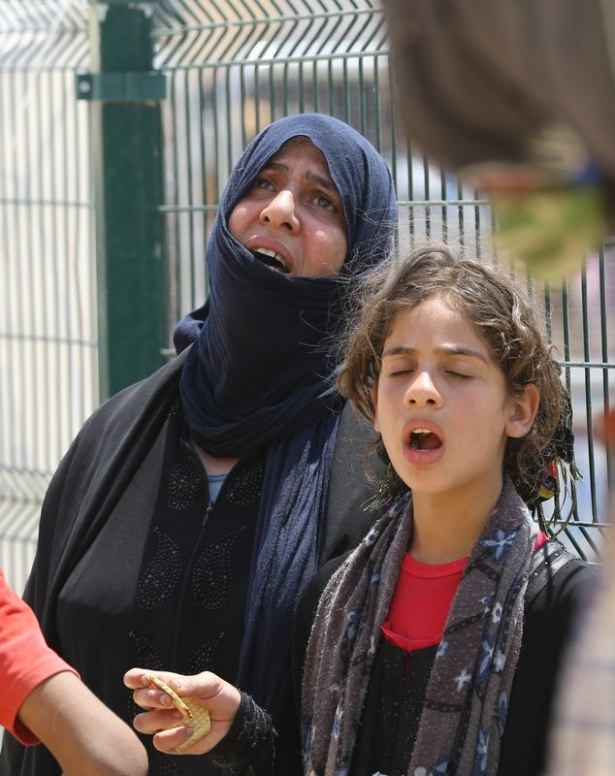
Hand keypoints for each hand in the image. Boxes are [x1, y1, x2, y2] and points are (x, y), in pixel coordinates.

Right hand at [124, 668, 240, 755]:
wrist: (234, 719)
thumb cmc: (219, 696)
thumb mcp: (208, 683)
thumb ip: (188, 683)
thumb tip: (168, 685)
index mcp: (166, 684)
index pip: (137, 679)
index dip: (135, 678)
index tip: (146, 679)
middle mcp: (160, 704)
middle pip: (138, 698)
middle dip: (151, 697)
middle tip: (170, 699)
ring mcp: (163, 723)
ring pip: (142, 722)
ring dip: (160, 718)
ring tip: (182, 714)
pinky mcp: (170, 742)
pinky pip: (158, 742)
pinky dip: (172, 736)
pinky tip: (189, 730)